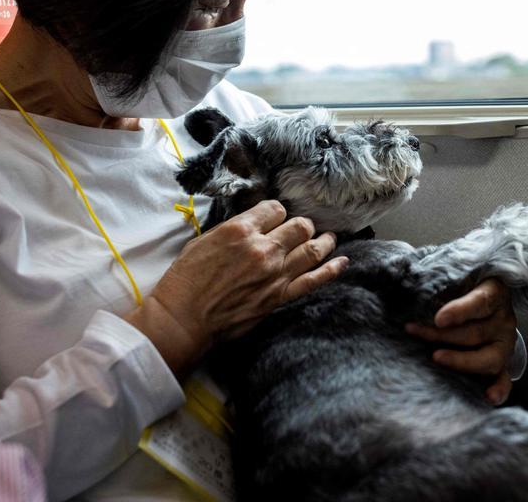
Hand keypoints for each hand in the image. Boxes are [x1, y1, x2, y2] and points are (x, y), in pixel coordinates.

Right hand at [124, 200, 346, 375]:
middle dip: (301, 225)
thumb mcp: (204, 240)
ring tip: (329, 238)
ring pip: (313, 248)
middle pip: (299, 226)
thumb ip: (234, 229)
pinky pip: (314, 280)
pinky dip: (332, 270)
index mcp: (241, 230)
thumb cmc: (186, 279)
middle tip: (300, 230)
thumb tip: (254, 224)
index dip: (276, 213)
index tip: (275, 219)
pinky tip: (342, 261)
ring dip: (324, 241)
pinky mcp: (280, 297)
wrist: (184, 318)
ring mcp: (275, 274)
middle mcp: (263, 249)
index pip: (275, 209)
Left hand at [405, 278, 517, 405]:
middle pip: (476, 333)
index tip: (438, 319)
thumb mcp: (458, 278)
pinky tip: (488, 396)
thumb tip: (410, 294)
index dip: (460, 311)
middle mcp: (503, 321)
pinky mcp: (502, 364)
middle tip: (420, 334)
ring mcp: (504, 345)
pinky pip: (504, 379)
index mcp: (494, 294)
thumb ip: (441, 284)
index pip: (480, 302)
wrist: (485, 301)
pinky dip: (499, 389)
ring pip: (487, 358)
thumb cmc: (465, 288)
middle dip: (444, 336)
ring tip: (437, 357)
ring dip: (460, 361)